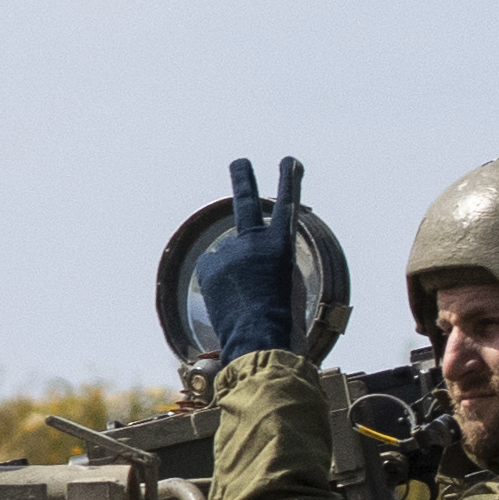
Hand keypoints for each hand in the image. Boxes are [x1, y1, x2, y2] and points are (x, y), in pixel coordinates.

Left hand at [187, 156, 307, 358]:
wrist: (259, 338)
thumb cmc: (282, 319)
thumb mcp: (286, 283)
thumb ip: (268, 261)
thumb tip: (244, 260)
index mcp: (283, 243)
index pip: (288, 203)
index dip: (289, 179)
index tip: (287, 160)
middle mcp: (255, 240)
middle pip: (245, 200)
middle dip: (242, 177)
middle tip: (239, 162)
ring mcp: (230, 251)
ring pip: (229, 253)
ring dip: (234, 271)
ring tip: (244, 296)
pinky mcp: (210, 266)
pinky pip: (213, 268)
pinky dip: (219, 280)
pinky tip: (229, 298)